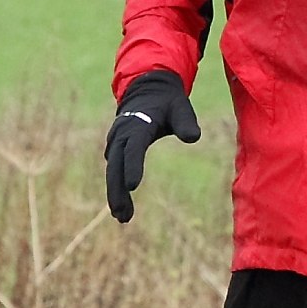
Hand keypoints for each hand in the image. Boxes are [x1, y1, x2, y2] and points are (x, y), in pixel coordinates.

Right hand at [104, 71, 199, 221]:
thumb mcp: (180, 107)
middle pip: (116, 166)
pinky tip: (122, 207)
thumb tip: (194, 137)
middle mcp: (122, 134)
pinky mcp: (116, 148)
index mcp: (138, 124)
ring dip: (115, 194)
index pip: (133, 148)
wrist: (147, 89)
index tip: (133, 187)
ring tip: (123, 218)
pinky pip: (114, 170)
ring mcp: (116, 141)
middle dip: (117, 191)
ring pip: (113, 171)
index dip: (133, 166)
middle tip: (123, 215)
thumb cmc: (168, 102)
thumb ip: (186, 123)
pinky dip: (116, 188)